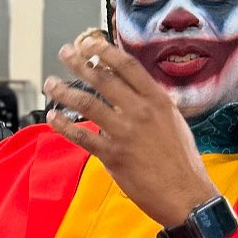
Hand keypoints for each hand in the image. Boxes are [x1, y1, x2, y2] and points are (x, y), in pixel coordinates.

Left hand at [42, 33, 217, 228]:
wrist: (186, 195)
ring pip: (87, 103)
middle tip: (65, 53)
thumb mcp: (174, 122)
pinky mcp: (113, 155)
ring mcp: (125, 133)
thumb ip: (152, 104)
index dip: (105, 51)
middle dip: (79, 63)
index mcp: (157, 100)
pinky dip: (64, 125)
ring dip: (64, 91)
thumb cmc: (182, 161)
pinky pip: (82, 136)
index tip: (90, 42)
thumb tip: (133, 91)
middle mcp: (140, 111)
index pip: (127, 66)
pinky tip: (53, 117)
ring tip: (51, 84)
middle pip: (103, 78)